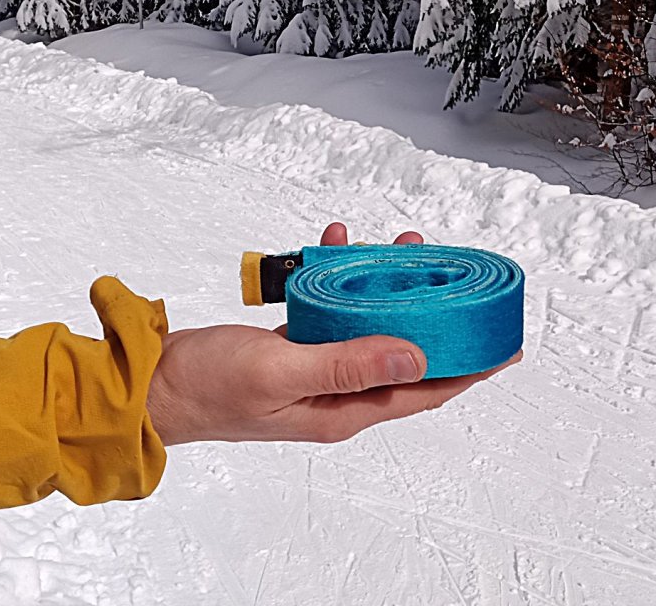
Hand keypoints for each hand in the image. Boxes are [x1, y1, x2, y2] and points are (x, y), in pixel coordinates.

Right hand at [145, 223, 521, 445]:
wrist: (153, 384)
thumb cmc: (208, 388)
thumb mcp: (282, 372)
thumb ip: (349, 363)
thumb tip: (417, 354)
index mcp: (345, 410)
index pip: (425, 391)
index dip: (468, 369)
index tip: (502, 348)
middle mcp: (340, 393)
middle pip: (407, 352)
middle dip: (435, 314)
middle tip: (456, 277)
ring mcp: (320, 369)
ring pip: (372, 325)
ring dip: (389, 287)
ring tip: (402, 247)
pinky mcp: (298, 347)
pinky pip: (335, 311)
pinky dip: (340, 279)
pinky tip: (336, 245)